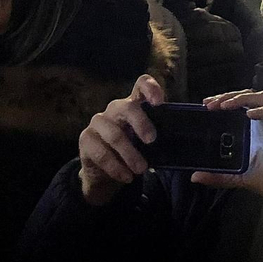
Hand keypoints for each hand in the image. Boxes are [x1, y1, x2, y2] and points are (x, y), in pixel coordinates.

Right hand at [77, 74, 164, 206]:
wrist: (105, 171)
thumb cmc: (132, 149)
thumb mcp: (145, 140)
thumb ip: (156, 133)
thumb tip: (177, 139)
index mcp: (134, 103)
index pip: (141, 84)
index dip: (151, 88)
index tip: (160, 102)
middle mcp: (115, 108)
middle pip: (128, 108)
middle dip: (142, 124)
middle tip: (152, 140)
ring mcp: (98, 122)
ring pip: (115, 135)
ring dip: (130, 155)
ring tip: (142, 169)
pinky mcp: (85, 138)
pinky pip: (101, 153)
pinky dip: (116, 167)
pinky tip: (126, 177)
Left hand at [189, 91, 262, 222]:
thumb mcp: (241, 177)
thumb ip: (220, 176)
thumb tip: (194, 177)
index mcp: (254, 128)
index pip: (239, 104)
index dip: (224, 100)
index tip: (206, 104)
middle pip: (248, 96)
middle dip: (229, 96)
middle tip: (211, 104)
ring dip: (243, 98)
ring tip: (226, 105)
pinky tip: (250, 115)